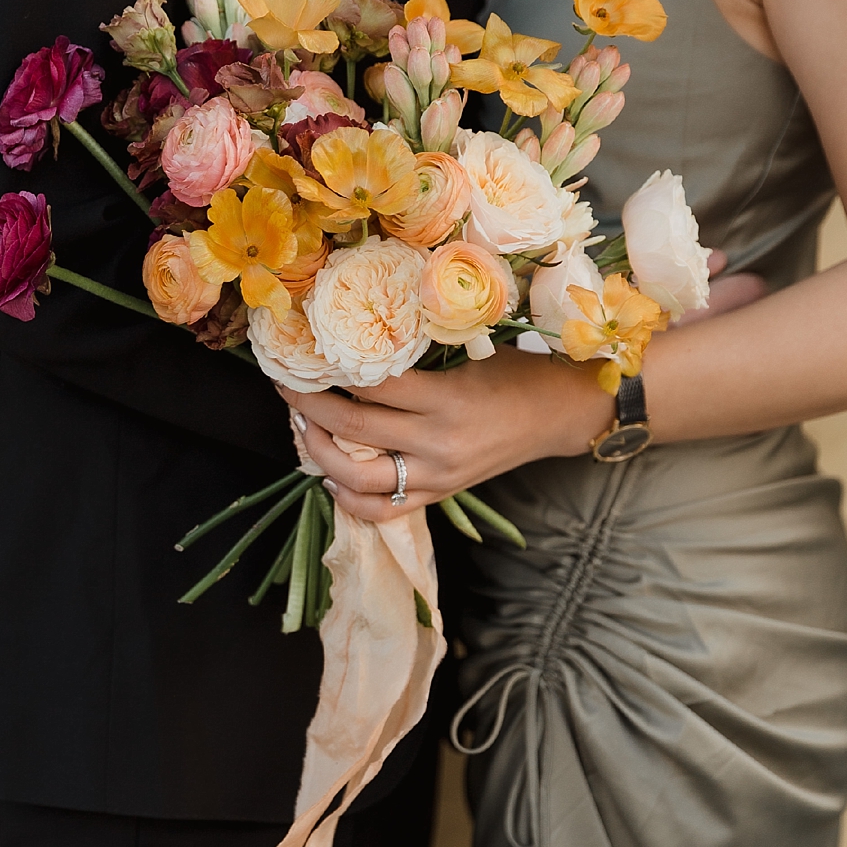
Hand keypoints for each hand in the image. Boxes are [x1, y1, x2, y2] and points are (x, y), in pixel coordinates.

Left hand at [281, 352, 613, 523]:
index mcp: (446, 399)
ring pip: (359, 477)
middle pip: (354, 429)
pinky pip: (382, 510)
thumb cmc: (517, 373)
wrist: (560, 416)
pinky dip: (348, 497)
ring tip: (303, 426)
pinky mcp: (439, 495)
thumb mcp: (471, 351)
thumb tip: (359, 337)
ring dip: (320, 451)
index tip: (306, 353)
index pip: (372, 386)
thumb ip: (419, 353)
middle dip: (310, 406)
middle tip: (287, 384)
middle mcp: (437, 443)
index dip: (331, 370)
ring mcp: (437, 475)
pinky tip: (329, 474)